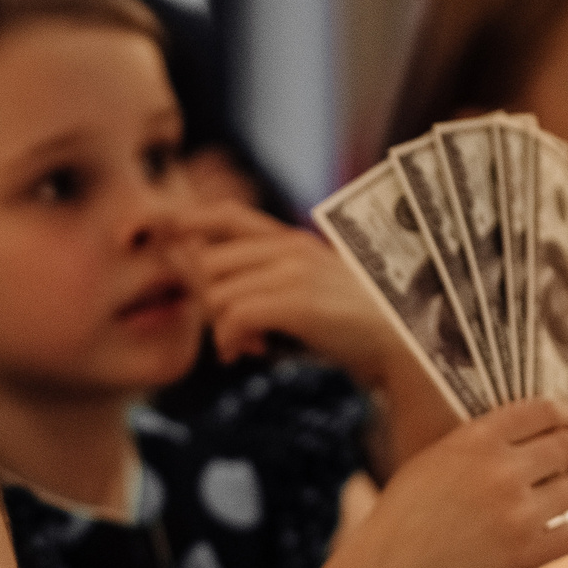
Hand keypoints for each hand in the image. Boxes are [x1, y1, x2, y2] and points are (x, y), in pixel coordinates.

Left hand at [171, 204, 402, 384]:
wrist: (400, 342)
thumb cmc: (350, 323)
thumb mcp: (308, 288)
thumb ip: (266, 280)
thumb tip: (208, 290)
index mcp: (292, 240)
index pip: (229, 215)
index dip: (191, 222)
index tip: (167, 237)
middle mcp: (290, 248)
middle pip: (209, 263)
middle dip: (206, 299)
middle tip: (229, 327)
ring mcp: (294, 273)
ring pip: (216, 293)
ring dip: (219, 326)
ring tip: (245, 343)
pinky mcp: (297, 302)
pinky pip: (234, 317)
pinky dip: (229, 341)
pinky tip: (245, 352)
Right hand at [348, 397, 567, 567]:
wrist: (396, 565)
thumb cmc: (409, 509)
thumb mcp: (437, 455)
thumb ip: (483, 437)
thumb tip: (536, 426)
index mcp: (477, 440)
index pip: (544, 410)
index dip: (564, 411)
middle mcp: (503, 473)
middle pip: (567, 445)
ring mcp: (520, 515)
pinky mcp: (530, 552)